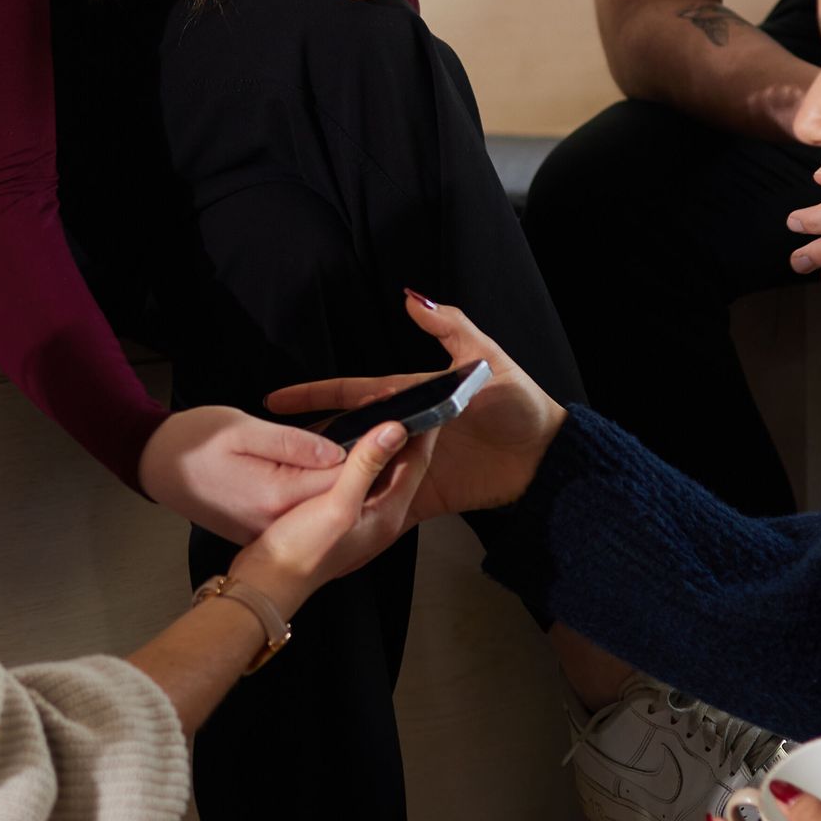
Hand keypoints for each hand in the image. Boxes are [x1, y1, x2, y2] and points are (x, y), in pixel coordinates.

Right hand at [138, 405, 345, 544]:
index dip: (365, 451)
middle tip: (364, 426)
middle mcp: (274, 519)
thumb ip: (293, 442)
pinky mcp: (258, 528)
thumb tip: (338, 451)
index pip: (342, 480)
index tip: (378, 425)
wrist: (153, 466)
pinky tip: (304, 460)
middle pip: (334, 495)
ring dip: (330, 474)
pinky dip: (307, 485)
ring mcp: (265, 527)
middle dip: (353, 463)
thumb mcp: (241, 428)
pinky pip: (297, 508)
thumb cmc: (190, 442)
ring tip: (337, 438)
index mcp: (274, 494)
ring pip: (317, 502)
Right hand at [242, 416, 439, 594]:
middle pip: (400, 465)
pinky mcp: (339, 515)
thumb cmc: (300, 552)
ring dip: (379, 442)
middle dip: (403, 433)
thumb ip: (366, 466)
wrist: (267, 582)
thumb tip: (393, 431)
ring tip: (379, 412)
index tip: (424, 401)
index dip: (421, 430)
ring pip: (378, 470)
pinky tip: (346, 442)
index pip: (416, 462)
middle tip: (402, 400)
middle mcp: (378, 516)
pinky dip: (357, 456)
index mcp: (386, 514)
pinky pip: (357, 477)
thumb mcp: (337, 505)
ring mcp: (359, 517)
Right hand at [267, 292, 566, 519]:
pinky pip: (387, 507)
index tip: (277, 399)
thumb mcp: (484, 358)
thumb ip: (449, 328)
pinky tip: (333, 522)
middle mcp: (403, 433)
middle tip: (273, 453)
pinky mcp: (424, 498)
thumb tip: (413, 298)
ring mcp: (410, 467)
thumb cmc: (518, 403)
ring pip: (360, 474)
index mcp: (409, 396)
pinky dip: (362, 513)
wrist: (547, 456)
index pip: (353, 395)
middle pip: (348, 437)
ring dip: (330, 480)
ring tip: (291, 488)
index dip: (316, 396)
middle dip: (310, 443)